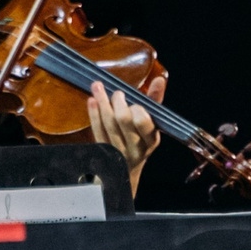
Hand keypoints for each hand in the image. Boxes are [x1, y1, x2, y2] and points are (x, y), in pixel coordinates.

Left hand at [86, 76, 164, 195]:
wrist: (128, 170)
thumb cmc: (142, 139)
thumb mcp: (153, 124)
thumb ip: (155, 100)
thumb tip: (159, 79)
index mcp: (150, 140)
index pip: (144, 122)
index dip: (137, 109)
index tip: (135, 102)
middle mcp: (134, 148)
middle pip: (123, 121)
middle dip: (118, 103)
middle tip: (117, 93)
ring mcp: (117, 152)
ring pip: (108, 124)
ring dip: (102, 102)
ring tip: (97, 86)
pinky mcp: (102, 152)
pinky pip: (97, 131)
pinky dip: (93, 114)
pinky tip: (91, 100)